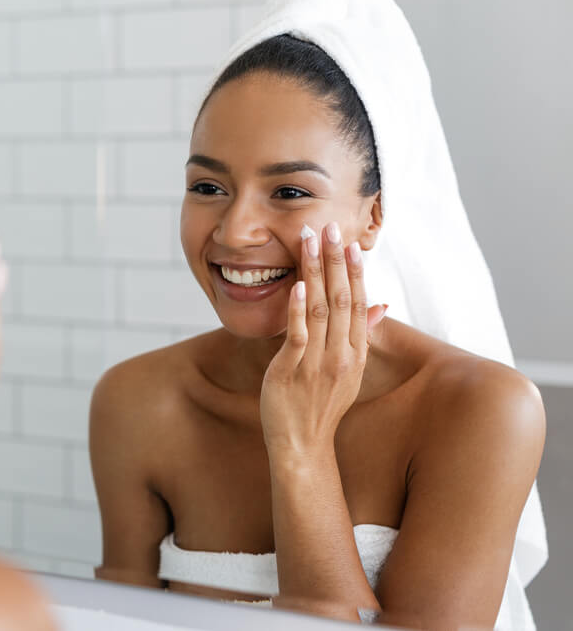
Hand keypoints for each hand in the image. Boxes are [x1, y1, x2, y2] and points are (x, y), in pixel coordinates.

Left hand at [260, 222, 386, 457]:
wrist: (302, 446)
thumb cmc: (320, 406)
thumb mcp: (348, 371)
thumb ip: (361, 335)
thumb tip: (381, 304)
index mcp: (355, 352)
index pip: (359, 303)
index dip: (355, 271)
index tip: (351, 242)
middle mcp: (342, 355)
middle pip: (342, 299)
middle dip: (335, 261)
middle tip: (330, 227)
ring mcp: (317, 363)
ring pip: (320, 309)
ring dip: (316, 272)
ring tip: (310, 241)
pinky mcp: (291, 371)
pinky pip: (298, 336)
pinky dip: (298, 309)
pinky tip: (298, 285)